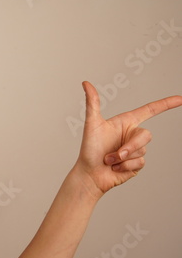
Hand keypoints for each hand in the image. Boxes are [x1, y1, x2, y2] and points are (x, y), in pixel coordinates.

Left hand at [75, 81, 181, 197]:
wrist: (90, 173)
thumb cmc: (89, 149)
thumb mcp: (91, 124)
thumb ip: (92, 103)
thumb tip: (86, 83)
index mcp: (126, 122)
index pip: (150, 110)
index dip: (166, 104)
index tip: (181, 99)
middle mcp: (132, 134)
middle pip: (146, 136)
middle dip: (130, 146)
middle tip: (113, 154)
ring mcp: (136, 149)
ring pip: (142, 150)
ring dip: (123, 158)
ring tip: (108, 160)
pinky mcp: (137, 163)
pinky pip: (140, 162)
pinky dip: (125, 166)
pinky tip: (115, 167)